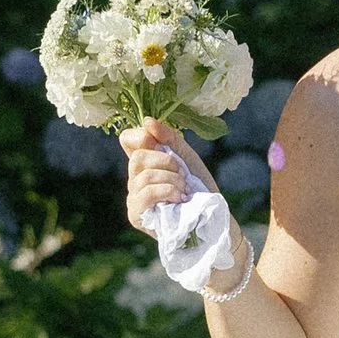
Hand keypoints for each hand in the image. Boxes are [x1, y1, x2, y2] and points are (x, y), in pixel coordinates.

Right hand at [121, 118, 204, 232]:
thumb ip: (169, 138)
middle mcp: (135, 178)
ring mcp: (133, 196)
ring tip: (184, 191)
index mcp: (145, 162)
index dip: (143, 137)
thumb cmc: (199, 187)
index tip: (164, 147)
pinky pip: (146, 193)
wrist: (211, 216)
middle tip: (182, 174)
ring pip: (144, 176)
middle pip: (138, 157)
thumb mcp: (187, 157)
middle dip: (166, 162)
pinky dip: (167, 191)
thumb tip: (146, 121)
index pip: (127, 139)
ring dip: (172, 180)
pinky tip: (179, 199)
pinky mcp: (135, 213)